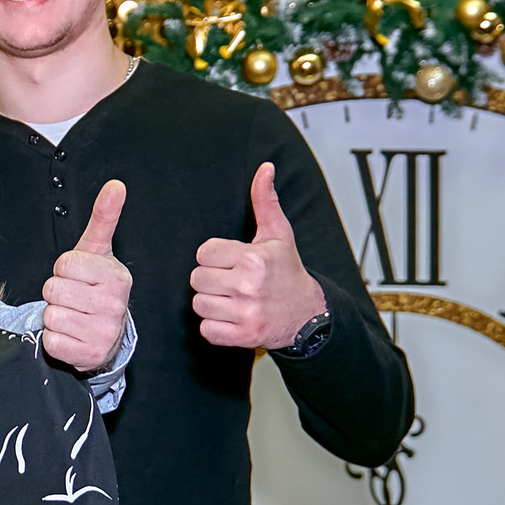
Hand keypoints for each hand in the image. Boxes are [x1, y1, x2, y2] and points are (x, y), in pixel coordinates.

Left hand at [40, 179, 129, 372]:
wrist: (108, 333)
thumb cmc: (96, 287)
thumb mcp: (98, 251)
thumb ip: (104, 218)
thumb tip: (115, 186)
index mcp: (116, 276)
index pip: (65, 264)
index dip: (63, 269)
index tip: (76, 276)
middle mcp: (114, 305)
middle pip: (54, 290)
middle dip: (57, 293)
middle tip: (73, 297)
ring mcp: (103, 332)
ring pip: (51, 315)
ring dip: (54, 316)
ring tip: (73, 315)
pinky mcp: (87, 355)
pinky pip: (51, 341)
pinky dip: (54, 339)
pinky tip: (71, 335)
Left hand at [190, 161, 325, 350]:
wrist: (308, 313)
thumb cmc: (287, 272)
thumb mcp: (278, 234)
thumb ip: (265, 202)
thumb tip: (265, 168)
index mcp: (254, 258)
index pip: (204, 253)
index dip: (215, 256)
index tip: (231, 261)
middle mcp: (248, 286)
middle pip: (197, 278)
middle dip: (211, 278)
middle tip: (231, 280)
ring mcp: (246, 313)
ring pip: (198, 304)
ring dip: (211, 302)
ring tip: (232, 298)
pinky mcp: (243, 336)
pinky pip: (206, 329)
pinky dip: (215, 326)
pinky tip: (232, 316)